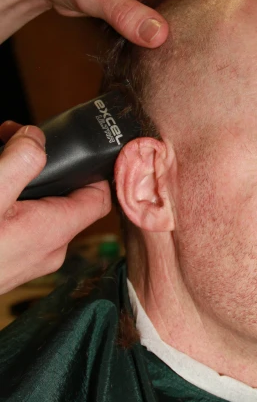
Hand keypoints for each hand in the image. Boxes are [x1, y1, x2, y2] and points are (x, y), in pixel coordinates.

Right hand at [0, 121, 110, 294]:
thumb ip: (19, 164)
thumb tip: (37, 139)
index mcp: (55, 229)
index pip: (100, 196)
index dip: (91, 168)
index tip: (70, 147)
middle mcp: (51, 248)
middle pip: (69, 199)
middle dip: (46, 168)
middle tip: (13, 141)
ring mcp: (33, 258)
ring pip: (44, 212)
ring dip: (26, 185)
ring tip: (1, 161)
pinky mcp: (15, 262)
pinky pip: (26, 226)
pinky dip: (15, 205)